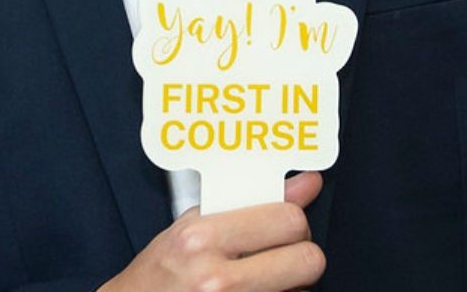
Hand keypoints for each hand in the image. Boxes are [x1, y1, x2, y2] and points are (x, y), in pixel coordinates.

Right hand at [99, 171, 324, 291]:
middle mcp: (217, 279)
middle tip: (283, 255)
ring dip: (291, 287)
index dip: (294, 221)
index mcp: (204, 238)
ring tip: (262, 281)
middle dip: (301, 256)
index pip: (287, 219)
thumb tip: (306, 185)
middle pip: (307, 259)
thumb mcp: (194, 225)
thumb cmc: (159, 273)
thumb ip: (250, 203)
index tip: (288, 225)